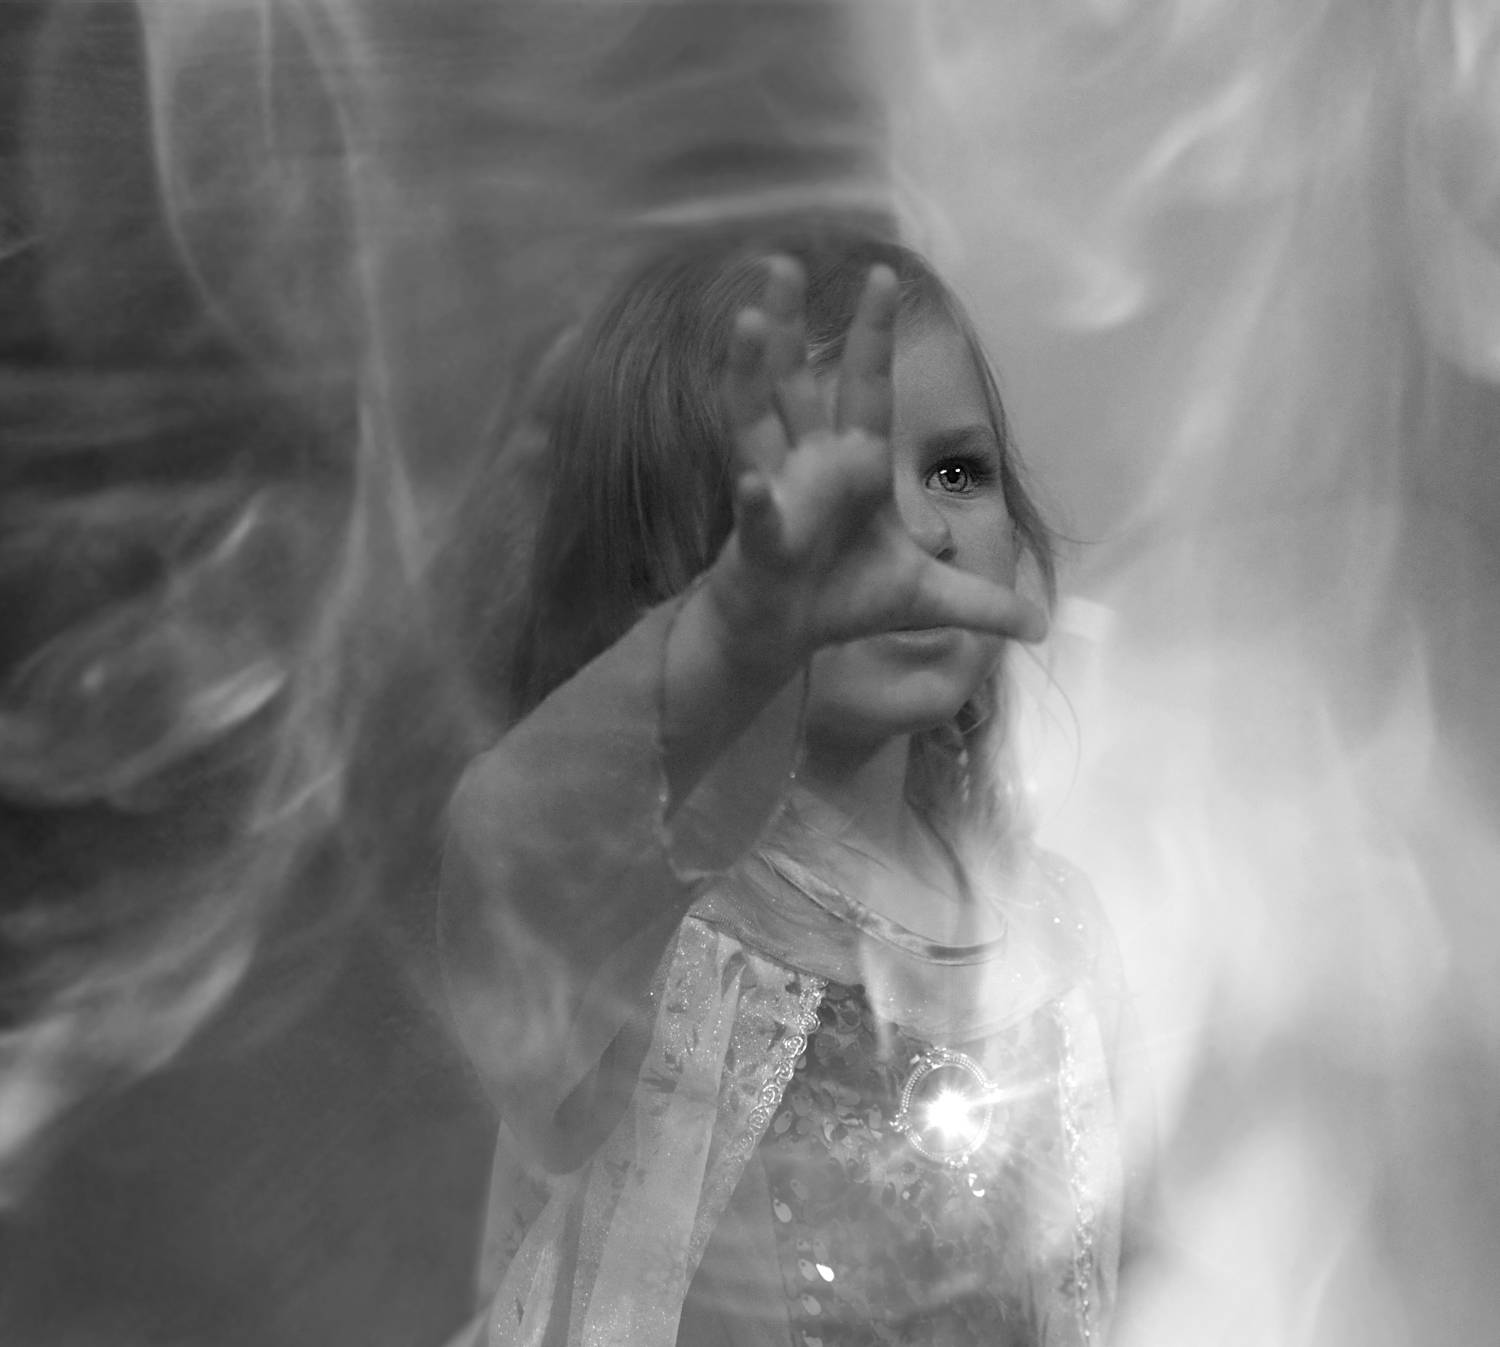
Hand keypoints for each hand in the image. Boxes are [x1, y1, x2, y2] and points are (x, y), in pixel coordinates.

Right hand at [702, 255, 1047, 675]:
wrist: (787, 635)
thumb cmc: (846, 599)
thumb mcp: (928, 599)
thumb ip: (982, 604)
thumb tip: (1039, 626)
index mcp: (856, 464)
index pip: (867, 386)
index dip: (873, 335)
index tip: (883, 276)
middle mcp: (811, 465)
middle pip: (795, 382)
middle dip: (786, 326)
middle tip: (780, 263)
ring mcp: (777, 494)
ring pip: (756, 422)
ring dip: (752, 374)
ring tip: (745, 324)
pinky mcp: (759, 540)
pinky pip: (756, 515)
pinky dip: (753, 501)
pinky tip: (751, 486)